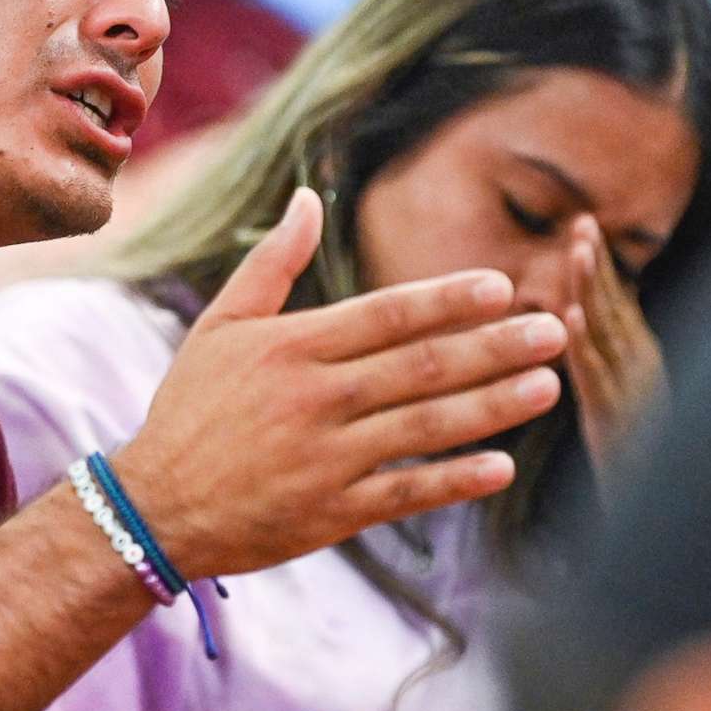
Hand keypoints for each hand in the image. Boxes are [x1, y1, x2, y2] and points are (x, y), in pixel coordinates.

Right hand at [109, 190, 564, 578]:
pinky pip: (405, 493)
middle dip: (494, 347)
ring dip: (492, 407)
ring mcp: (326, 459)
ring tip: (547, 387)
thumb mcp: (221, 326)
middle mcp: (315, 399)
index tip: (501, 287)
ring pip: (424, 426)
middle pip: (420, 367)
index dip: (446, 301)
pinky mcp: (332, 514)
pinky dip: (454, 481)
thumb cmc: (191, 409)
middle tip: (555, 331)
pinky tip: (502, 466)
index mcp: (292, 348)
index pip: (385, 315)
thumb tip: (308, 197)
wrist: (155, 507)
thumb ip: (272, 263)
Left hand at [561, 214, 664, 485]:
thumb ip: (611, 362)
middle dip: (596, 262)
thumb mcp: (625, 401)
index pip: (617, 303)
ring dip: (591, 289)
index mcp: (641, 361)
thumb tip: (592, 321)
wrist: (670, 518)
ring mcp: (632, 394)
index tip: (582, 223)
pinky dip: (583, 346)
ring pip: (608, 334)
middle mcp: (642, 370)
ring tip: (575, 250)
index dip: (599, 264)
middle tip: (580, 220)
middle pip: (614, 307)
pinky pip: (597, 379)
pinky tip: (570, 318)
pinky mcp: (617, 422)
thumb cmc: (642, 462)